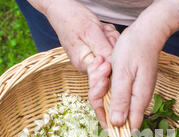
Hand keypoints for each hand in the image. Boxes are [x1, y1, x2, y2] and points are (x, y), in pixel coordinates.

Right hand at [31, 0, 119, 126]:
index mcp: (83, 64)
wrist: (64, 10)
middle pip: (111, 67)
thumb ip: (103, 50)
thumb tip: (113, 68)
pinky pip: (112, 50)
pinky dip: (110, 39)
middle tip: (104, 36)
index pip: (98, 82)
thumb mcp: (91, 31)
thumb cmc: (73, 18)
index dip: (105, 76)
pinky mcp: (97, 54)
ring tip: (102, 30)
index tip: (107, 64)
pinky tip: (103, 31)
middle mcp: (88, 66)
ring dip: (111, 40)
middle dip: (112, 50)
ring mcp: (93, 60)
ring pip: (114, 56)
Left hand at [108, 24, 165, 130]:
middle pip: (117, 116)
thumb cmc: (135, 50)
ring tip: (105, 68)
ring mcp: (135, 94)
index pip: (129, 127)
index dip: (113, 129)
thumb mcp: (123, 75)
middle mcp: (138, 100)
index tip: (102, 118)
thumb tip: (118, 124)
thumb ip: (120, 100)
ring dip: (102, 89)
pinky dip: (106, 83)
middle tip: (101, 78)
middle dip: (102, 102)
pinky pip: (114, 93)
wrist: (146, 33)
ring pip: (113, 103)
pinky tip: (106, 69)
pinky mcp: (130, 87)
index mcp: (138, 101)